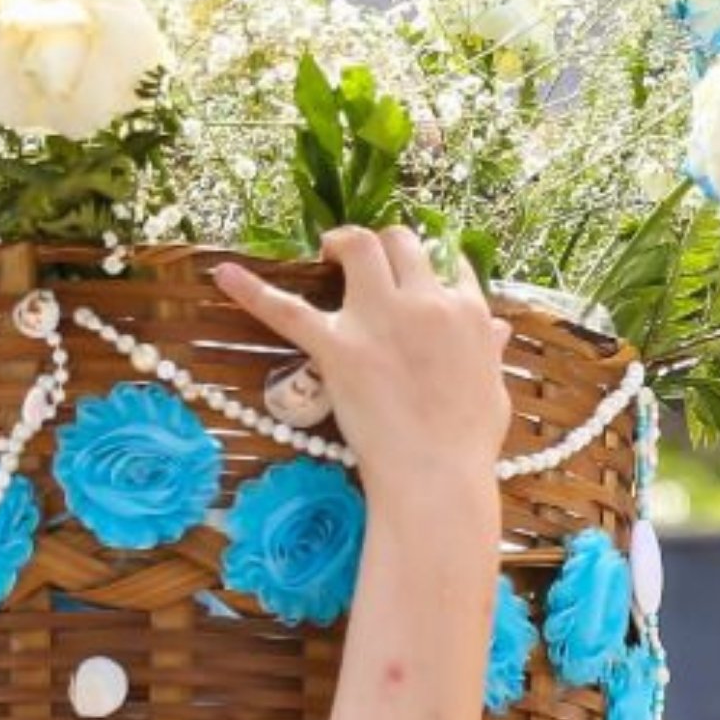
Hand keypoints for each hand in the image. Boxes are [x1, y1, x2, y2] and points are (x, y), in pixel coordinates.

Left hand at [212, 226, 511, 501]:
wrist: (438, 477)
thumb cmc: (470, 444)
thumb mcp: (494, 391)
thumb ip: (490, 352)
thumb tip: (496, 330)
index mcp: (467, 314)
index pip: (448, 264)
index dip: (428, 265)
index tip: (416, 275)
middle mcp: (425, 302)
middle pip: (401, 243)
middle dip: (385, 246)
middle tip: (367, 263)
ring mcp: (380, 319)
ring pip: (360, 245)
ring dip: (343, 242)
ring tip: (328, 251)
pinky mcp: (339, 346)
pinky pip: (287, 309)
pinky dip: (252, 289)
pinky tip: (223, 273)